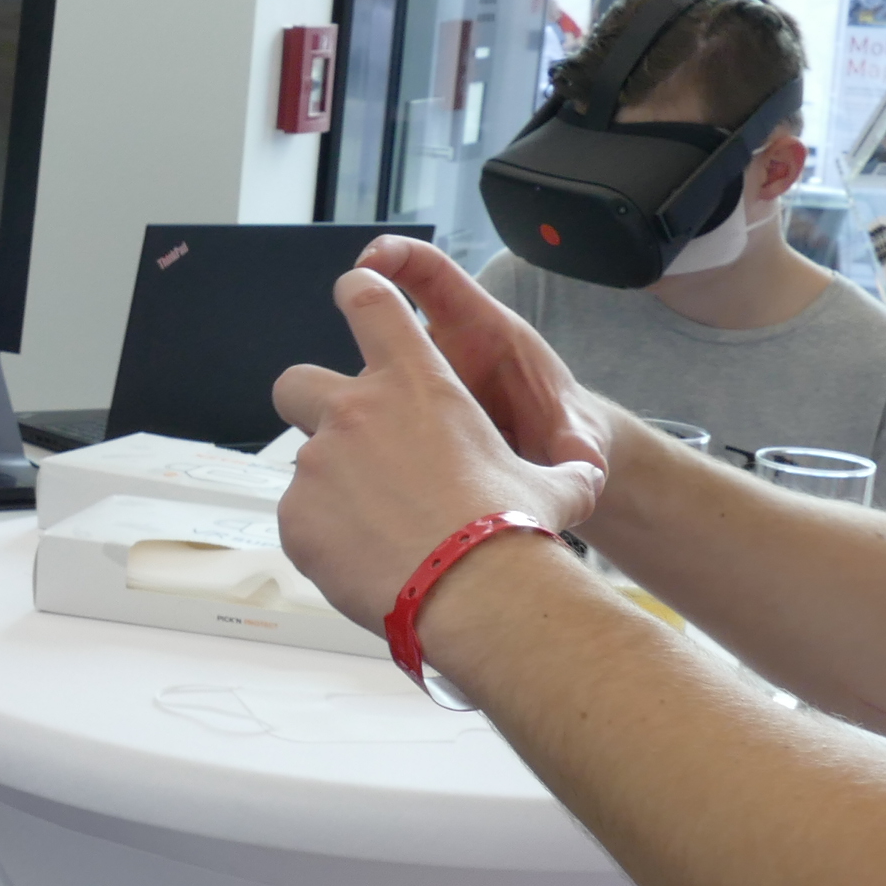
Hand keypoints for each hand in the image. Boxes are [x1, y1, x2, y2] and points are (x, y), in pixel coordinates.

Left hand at [272, 261, 604, 633]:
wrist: (474, 593)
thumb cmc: (512, 532)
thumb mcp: (552, 488)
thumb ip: (560, 471)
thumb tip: (590, 476)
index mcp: (415, 382)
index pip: (369, 302)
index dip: (358, 293)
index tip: (355, 298)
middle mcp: (354, 412)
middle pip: (297, 382)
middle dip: (310, 406)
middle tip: (346, 445)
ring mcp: (318, 462)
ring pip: (301, 463)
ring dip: (330, 487)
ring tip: (375, 527)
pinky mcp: (296, 515)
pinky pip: (300, 519)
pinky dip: (325, 537)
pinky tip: (366, 561)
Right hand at [345, 237, 616, 473]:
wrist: (553, 461)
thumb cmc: (563, 427)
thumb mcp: (577, 434)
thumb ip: (577, 442)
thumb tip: (582, 461)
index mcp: (484, 329)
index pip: (431, 273)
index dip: (398, 256)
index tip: (369, 262)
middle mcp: (442, 353)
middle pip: (385, 327)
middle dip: (362, 330)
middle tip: (357, 347)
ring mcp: (418, 388)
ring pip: (373, 381)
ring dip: (367, 402)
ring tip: (385, 438)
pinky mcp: (405, 420)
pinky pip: (374, 419)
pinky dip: (366, 437)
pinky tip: (374, 470)